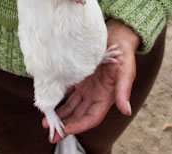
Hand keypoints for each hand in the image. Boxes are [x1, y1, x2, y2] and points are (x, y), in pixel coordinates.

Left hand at [43, 19, 140, 142]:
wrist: (117, 36)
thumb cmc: (124, 54)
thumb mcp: (126, 72)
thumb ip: (123, 91)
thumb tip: (126, 111)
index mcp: (106, 98)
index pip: (91, 117)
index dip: (79, 125)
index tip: (67, 129)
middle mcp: (95, 95)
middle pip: (78, 115)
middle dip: (66, 126)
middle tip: (52, 135)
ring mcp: (86, 86)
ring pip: (71, 105)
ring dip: (60, 114)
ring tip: (45, 121)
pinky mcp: (80, 76)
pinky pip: (67, 89)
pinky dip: (58, 95)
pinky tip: (48, 99)